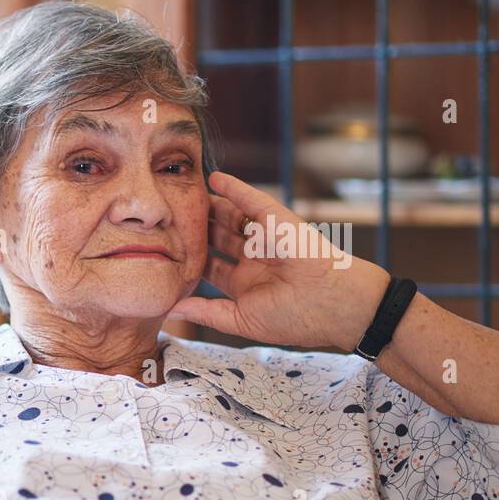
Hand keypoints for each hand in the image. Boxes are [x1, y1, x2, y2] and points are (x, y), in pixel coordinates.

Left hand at [168, 171, 390, 350]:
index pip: (211, 266)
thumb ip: (206, 312)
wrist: (333, 306)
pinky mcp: (277, 221)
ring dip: (209, 209)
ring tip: (182, 197)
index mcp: (245, 283)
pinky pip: (252, 201)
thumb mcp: (241, 320)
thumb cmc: (295, 318)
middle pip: (217, 239)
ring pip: (230, 219)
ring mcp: (265, 239)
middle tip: (168, 220)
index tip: (165, 252)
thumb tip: (170, 309)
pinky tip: (213, 179)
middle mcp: (253, 258)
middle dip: (195, 231)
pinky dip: (234, 188)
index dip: (190, 259)